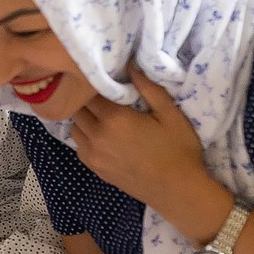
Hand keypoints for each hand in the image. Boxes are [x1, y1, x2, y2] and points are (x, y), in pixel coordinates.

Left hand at [70, 69, 212, 212]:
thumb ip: (148, 87)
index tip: (107, 79)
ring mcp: (94, 155)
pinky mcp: (96, 169)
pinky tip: (102, 135)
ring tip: (102, 115)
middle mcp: (97, 136)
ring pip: (75, 127)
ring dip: (84, 118)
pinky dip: (85, 137)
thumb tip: (130, 63)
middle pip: (78, 109)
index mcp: (114, 119)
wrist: (178, 190)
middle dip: (88, 99)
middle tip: (104, 96)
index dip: (96, 83)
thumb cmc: (178, 149)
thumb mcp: (170, 113)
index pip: (90, 92)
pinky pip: (79, 147)